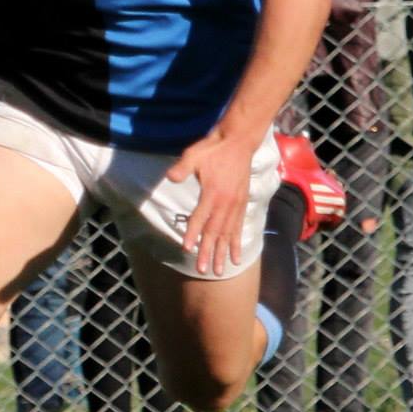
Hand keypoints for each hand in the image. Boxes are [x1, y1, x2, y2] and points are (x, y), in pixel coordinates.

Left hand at [164, 124, 256, 277]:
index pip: (200, 217)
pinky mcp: (241, 204)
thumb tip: (170, 178)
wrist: (238, 141)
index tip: (187, 248)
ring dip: (223, 253)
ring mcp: (235, 204)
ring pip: (228, 233)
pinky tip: (237, 257)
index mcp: (213, 192)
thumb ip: (182, 167)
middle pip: (215, 231)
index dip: (193, 233)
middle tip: (203, 269)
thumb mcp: (194, 155)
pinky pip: (239, 228)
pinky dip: (237, 243)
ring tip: (221, 270)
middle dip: (208, 251)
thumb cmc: (213, 148)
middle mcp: (225, 202)